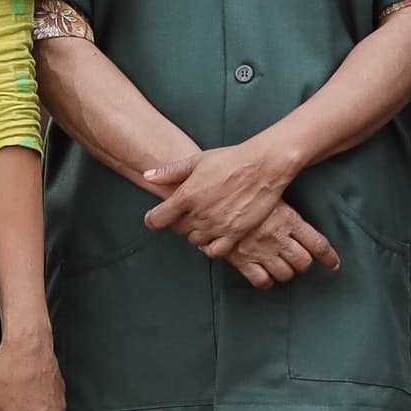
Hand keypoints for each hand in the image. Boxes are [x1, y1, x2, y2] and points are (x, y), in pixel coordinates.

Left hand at [140, 137, 297, 261]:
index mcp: (186, 195)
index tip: (156, 218)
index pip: (158, 218)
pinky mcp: (235, 233)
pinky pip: (215, 251)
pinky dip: (210, 247)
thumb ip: (170, 172)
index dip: (154, 219)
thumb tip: (147, 175)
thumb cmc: (230, 159)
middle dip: (180, 221)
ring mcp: (217, 225)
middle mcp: (199, 214)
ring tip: (205, 220)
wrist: (263, 165)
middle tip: (189, 211)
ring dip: (196, 232)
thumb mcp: (197, 161)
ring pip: (195, 240)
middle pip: (178, 229)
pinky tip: (214, 236)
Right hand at [223, 203, 339, 289]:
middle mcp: (277, 238)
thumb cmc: (243, 190)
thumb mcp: (272, 193)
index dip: (328, 258)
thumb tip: (301, 207)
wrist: (212, 196)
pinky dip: (266, 280)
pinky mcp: (243, 260)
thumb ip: (288, 207)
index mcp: (288, 220)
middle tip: (299, 259)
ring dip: (286, 272)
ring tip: (282, 265)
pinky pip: (262, 280)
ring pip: (285, 274)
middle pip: (303, 263)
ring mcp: (260, 251)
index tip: (333, 264)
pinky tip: (265, 273)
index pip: (318, 245)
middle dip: (304, 264)